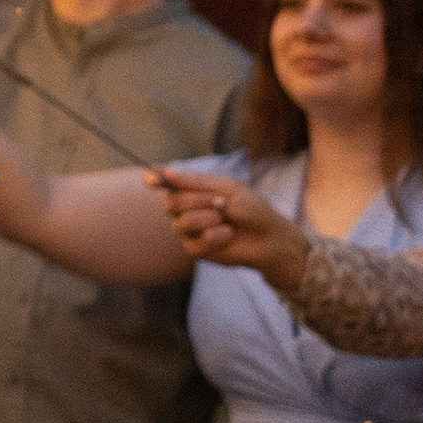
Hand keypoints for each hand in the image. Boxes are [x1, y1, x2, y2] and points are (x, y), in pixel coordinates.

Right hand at [151, 169, 308, 284]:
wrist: (270, 238)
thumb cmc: (253, 209)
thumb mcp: (228, 189)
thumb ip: (196, 183)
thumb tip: (168, 172)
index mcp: (193, 190)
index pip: (166, 183)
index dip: (155, 179)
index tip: (151, 178)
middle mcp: (186, 209)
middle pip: (170, 202)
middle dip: (196, 201)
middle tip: (219, 203)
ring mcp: (190, 231)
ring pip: (180, 223)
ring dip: (207, 219)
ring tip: (226, 219)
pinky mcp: (196, 250)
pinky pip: (192, 243)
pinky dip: (213, 237)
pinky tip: (227, 234)